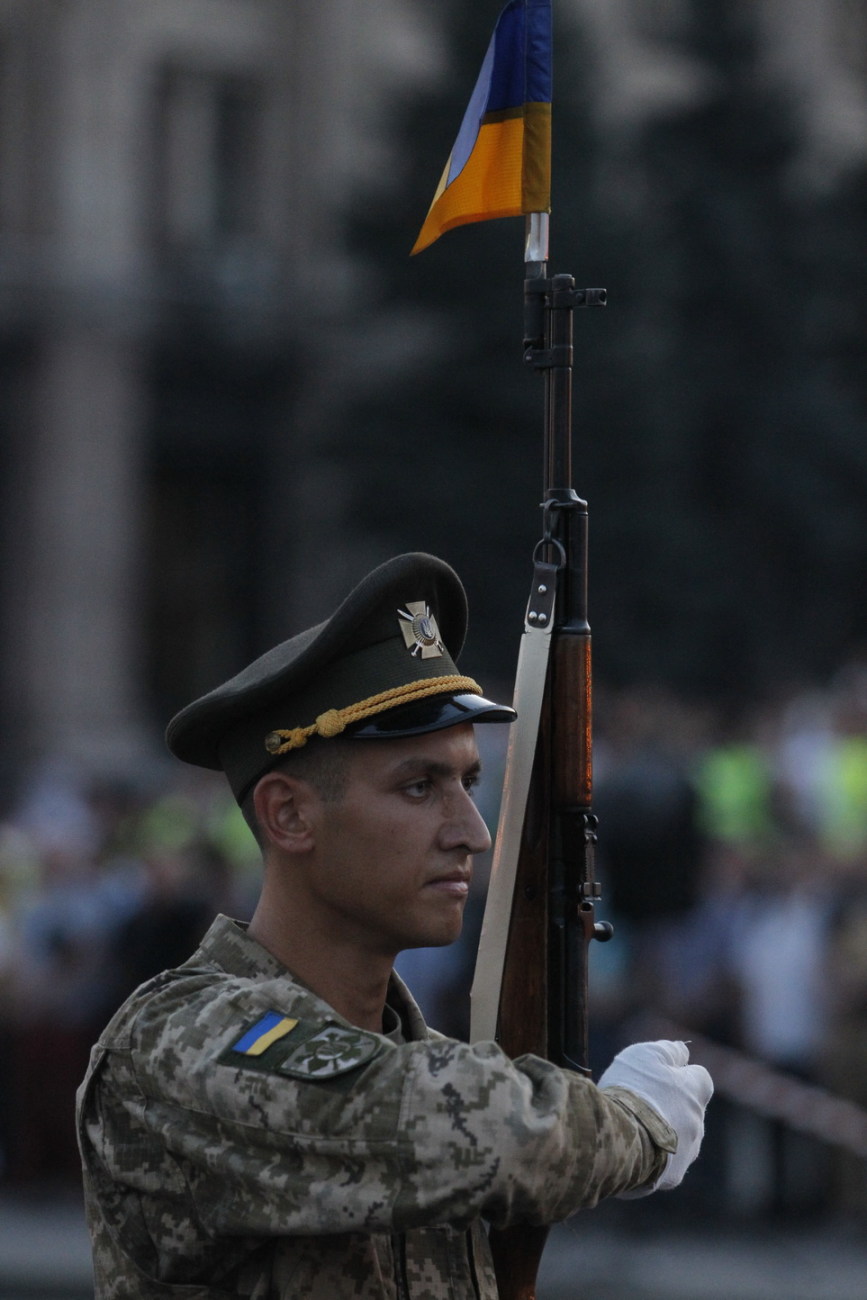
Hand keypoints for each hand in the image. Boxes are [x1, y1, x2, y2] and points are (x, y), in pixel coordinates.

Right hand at [598, 1040, 712, 1193]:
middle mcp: (698, 1122)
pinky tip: (633, 1151)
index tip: (663, 1076)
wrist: (621, 1138)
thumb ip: (668, 1051)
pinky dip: (654, 1158)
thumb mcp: (646, 1055)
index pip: (701, 1079)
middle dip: (672, 1108)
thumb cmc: (633, 1090)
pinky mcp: (673, 1177)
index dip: (683, 1076)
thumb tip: (683, 1050)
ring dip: (664, 1134)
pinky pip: (666, 1164)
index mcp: (695, 1091)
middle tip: (641, 1103)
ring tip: (634, 1129)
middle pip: (689, 1112)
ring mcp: (688, 1152)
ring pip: (680, 1140)